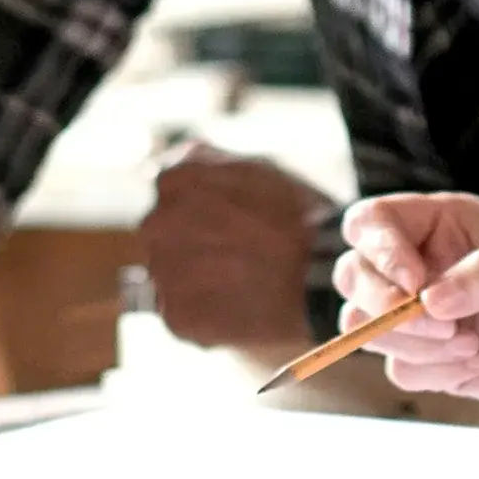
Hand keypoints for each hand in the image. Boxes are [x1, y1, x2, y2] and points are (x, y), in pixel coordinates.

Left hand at [138, 141, 331, 351]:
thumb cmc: (297, 218)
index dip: (199, 213)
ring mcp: (163, 272)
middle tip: (236, 257)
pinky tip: (237, 305)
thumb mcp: (255, 166)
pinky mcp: (175, 316)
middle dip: (191, 247)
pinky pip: (180, 314)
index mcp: (174, 181)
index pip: (167, 197)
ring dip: (196, 281)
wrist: (322, 276)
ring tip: (239, 282)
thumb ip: (202, 162)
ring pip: (169, 277)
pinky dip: (204, 314)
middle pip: (161, 238)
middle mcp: (157, 224)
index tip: (227, 226)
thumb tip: (162, 169)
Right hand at [336, 192, 478, 412]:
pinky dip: (429, 371)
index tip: (414, 283)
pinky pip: (400, 368)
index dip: (379, 251)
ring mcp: (428, 317)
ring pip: (365, 327)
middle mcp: (427, 266)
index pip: (373, 222)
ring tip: (470, 344)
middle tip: (444, 325)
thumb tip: (430, 301)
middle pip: (354, 275)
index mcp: (447, 224)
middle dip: (382, 305)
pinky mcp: (438, 362)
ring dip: (407, 341)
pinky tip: (478, 364)